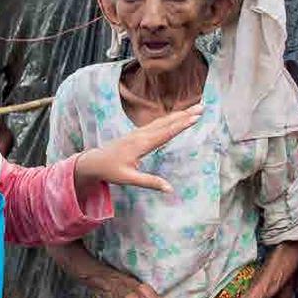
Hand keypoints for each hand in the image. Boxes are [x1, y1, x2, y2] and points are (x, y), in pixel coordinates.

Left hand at [74, 105, 202, 195]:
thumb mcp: (129, 179)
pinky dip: (170, 118)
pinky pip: (157, 123)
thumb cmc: (111, 170)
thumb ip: (150, 182)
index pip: (166, 133)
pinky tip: (177, 116)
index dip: (181, 125)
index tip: (195, 118)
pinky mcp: (138, 133)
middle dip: (185, 115)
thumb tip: (170, 189)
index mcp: (141, 144)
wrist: (94, 161)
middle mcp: (142, 134)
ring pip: (163, 120)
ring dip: (179, 114)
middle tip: (202, 108)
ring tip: (195, 109)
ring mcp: (139, 132)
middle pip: (167, 122)